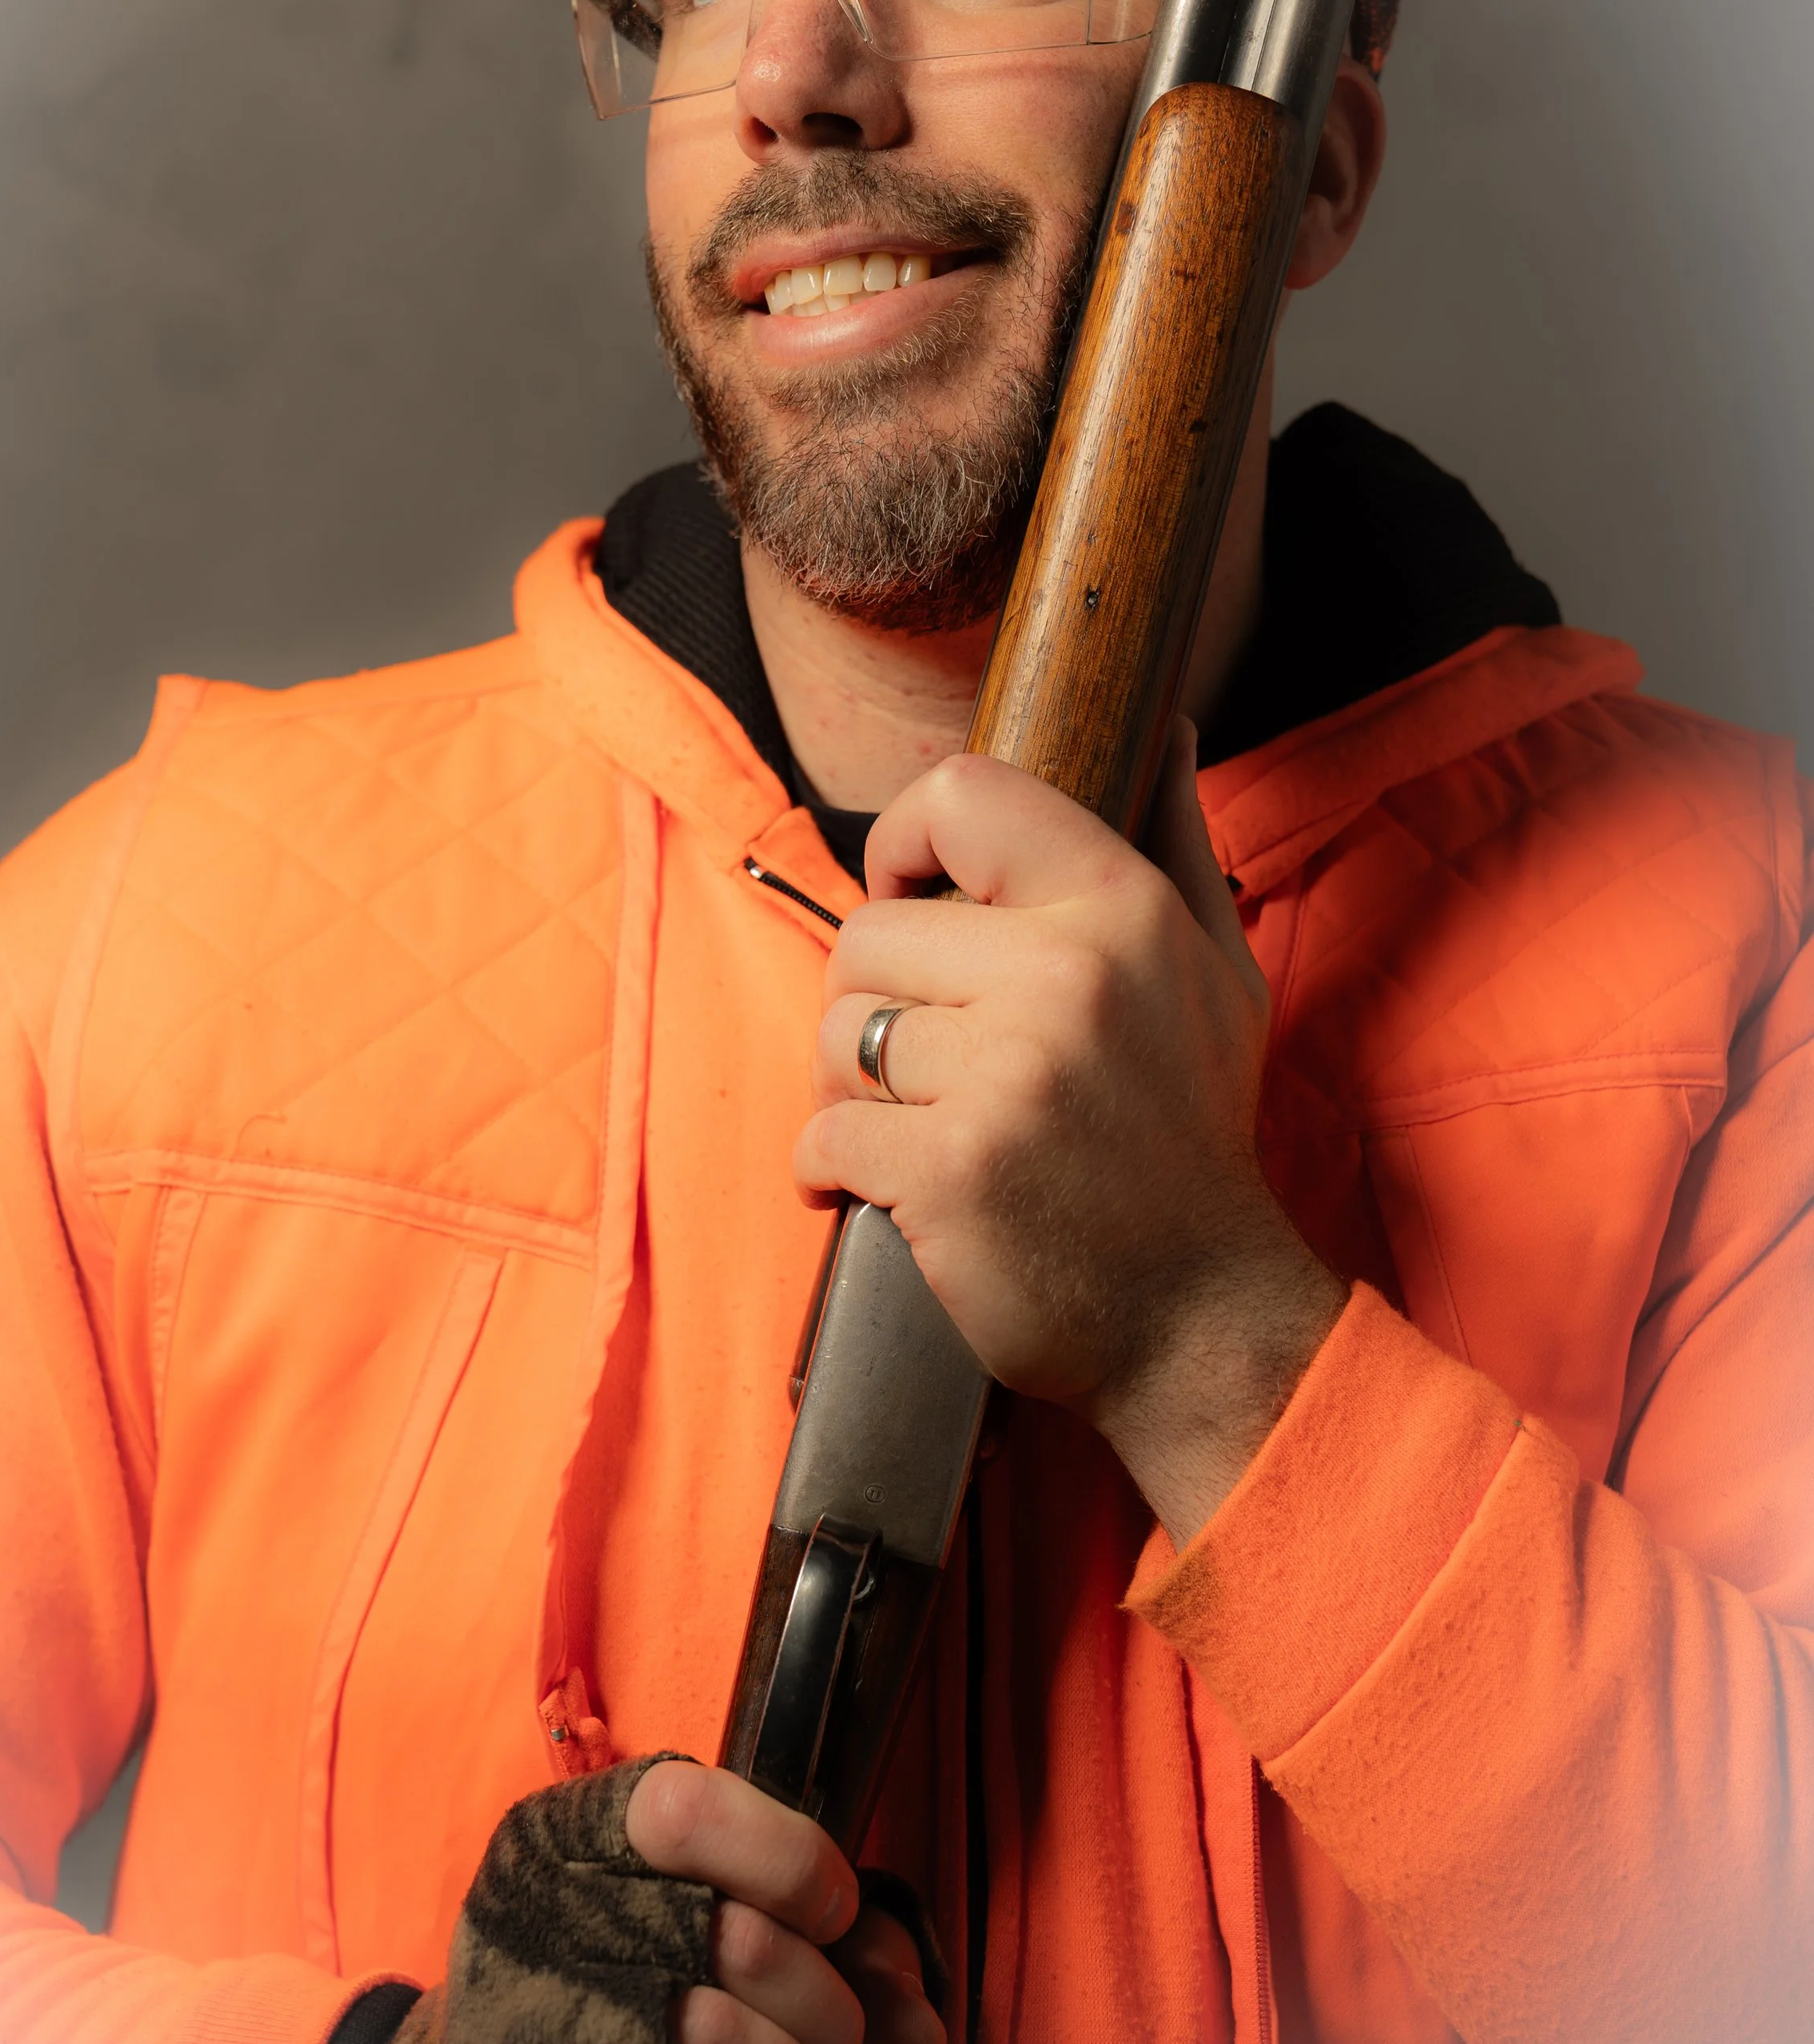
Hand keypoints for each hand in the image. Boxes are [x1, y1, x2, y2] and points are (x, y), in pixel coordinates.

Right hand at [341, 1757, 944, 2043]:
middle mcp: (545, 1923)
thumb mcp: (676, 1922)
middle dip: (828, 2011)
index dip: (792, 1861)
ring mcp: (547, 2033)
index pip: (687, 1811)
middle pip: (749, 1943)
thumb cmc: (605, 2009)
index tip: (829, 1911)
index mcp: (567, 1841)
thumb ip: (808, 1930)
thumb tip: (920, 2014)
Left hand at [794, 731, 1343, 1543]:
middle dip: (876, 1003)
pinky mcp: (948, 1168)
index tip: (909, 900)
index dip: (904, 843)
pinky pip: (825, 1131)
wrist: (1200, 1317)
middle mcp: (1067, 976)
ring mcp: (1005, 1075)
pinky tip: (893, 1189)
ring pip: (838, 1032)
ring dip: (854, 1090)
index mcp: (1123, 910)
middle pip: (868, 931)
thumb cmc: (1192, 1139)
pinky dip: (835, 1170)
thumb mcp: (1219, 974)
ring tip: (921, 1125)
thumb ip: (1177, 841)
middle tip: (932, 1063)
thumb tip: (1158, 726)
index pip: (961, 794)